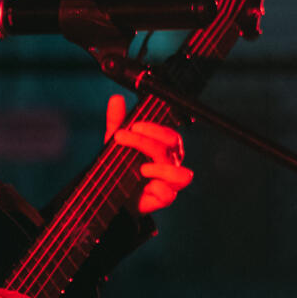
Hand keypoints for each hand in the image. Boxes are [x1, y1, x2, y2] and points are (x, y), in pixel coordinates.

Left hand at [104, 94, 193, 213]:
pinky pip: (169, 195)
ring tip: (142, 169)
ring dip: (162, 170)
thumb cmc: (122, 165)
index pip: (169, 134)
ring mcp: (169, 182)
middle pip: (172, 147)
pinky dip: (159, 190)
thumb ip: (117, 122)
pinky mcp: (162, 199)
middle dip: (146, 141)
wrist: (114, 194)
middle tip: (122, 138)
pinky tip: (146, 187)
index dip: (154, 128)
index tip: (133, 125)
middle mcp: (170, 163)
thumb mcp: (116, 143)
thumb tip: (116, 98)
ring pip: (182, 175)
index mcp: (164, 147)